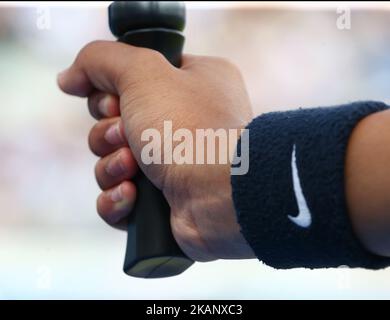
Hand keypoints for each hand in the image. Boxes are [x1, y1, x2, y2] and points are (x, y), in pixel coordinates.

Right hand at [57, 41, 254, 260]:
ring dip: (112, 166)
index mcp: (191, 84)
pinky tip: (131, 196)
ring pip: (112, 164)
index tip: (115, 103)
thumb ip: (101, 60)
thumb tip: (68, 77)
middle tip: (126, 136)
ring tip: (132, 168)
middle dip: (109, 134)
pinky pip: (119, 199)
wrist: (221, 195)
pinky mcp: (162, 203)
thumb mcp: (144, 73)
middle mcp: (184, 123)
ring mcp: (174, 165)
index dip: (110, 93)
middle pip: (114, 124)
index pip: (130, 82)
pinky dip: (117, 200)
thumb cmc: (191, 130)